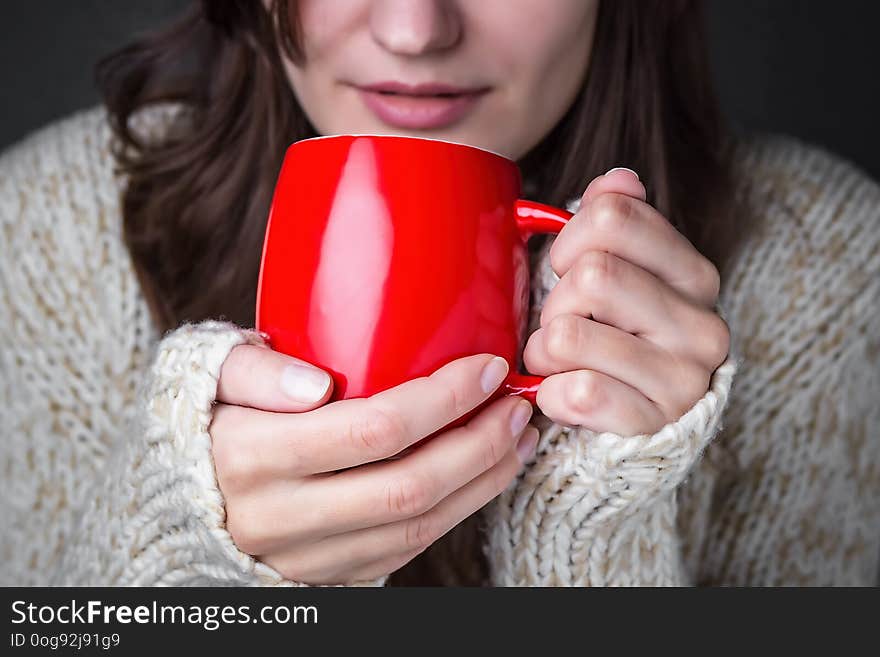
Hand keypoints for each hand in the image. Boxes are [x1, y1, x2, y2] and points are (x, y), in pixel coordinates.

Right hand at [208, 345, 537, 584]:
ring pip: (415, 529)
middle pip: (407, 488)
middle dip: (478, 445)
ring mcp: (305, 556)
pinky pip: (406, 551)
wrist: (189, 492)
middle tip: (515, 406)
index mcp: (251, 455)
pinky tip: (483, 474)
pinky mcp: (329, 575)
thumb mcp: (214, 373)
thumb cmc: (214, 416)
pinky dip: (457, 511)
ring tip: (516, 439)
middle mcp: (278, 516)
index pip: (371, 429)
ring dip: (481, 482)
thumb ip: (256, 369)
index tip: (486, 368)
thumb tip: (316, 384)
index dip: (443, 399)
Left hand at [523, 168, 730, 434]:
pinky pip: (575, 393)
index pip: (614, 216)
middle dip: (554, 301)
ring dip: (544, 350)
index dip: (570, 237)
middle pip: (591, 275)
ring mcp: (685, 378)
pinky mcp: (654, 423)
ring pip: (568, 336)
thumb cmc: (614, 334)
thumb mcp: (617, 271)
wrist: (636, 422)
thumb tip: (619, 179)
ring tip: (561, 360)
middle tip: (563, 321)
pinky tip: (564, 393)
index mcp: (693, 273)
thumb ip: (616, 221)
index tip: (567, 264)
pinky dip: (550, 393)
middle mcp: (702, 324)